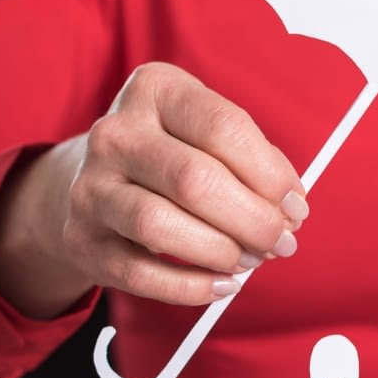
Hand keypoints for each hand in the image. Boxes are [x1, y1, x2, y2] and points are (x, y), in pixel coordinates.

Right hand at [0, 62, 308, 316]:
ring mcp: (91, 186)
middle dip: (252, 220)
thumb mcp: (208, 134)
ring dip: (220, 252)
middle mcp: (116, 133)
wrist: (89, 181)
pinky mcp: (82, 239)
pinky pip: (138, 273)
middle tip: (280, 242)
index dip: (270, 174)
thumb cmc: (171, 155)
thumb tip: (290, 209)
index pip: (223, 127)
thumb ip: (256, 161)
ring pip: (158, 225)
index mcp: (156, 90)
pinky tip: (222, 284)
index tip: (295, 206)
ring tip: (249, 260)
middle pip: (194, 179)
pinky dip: (191, 287)